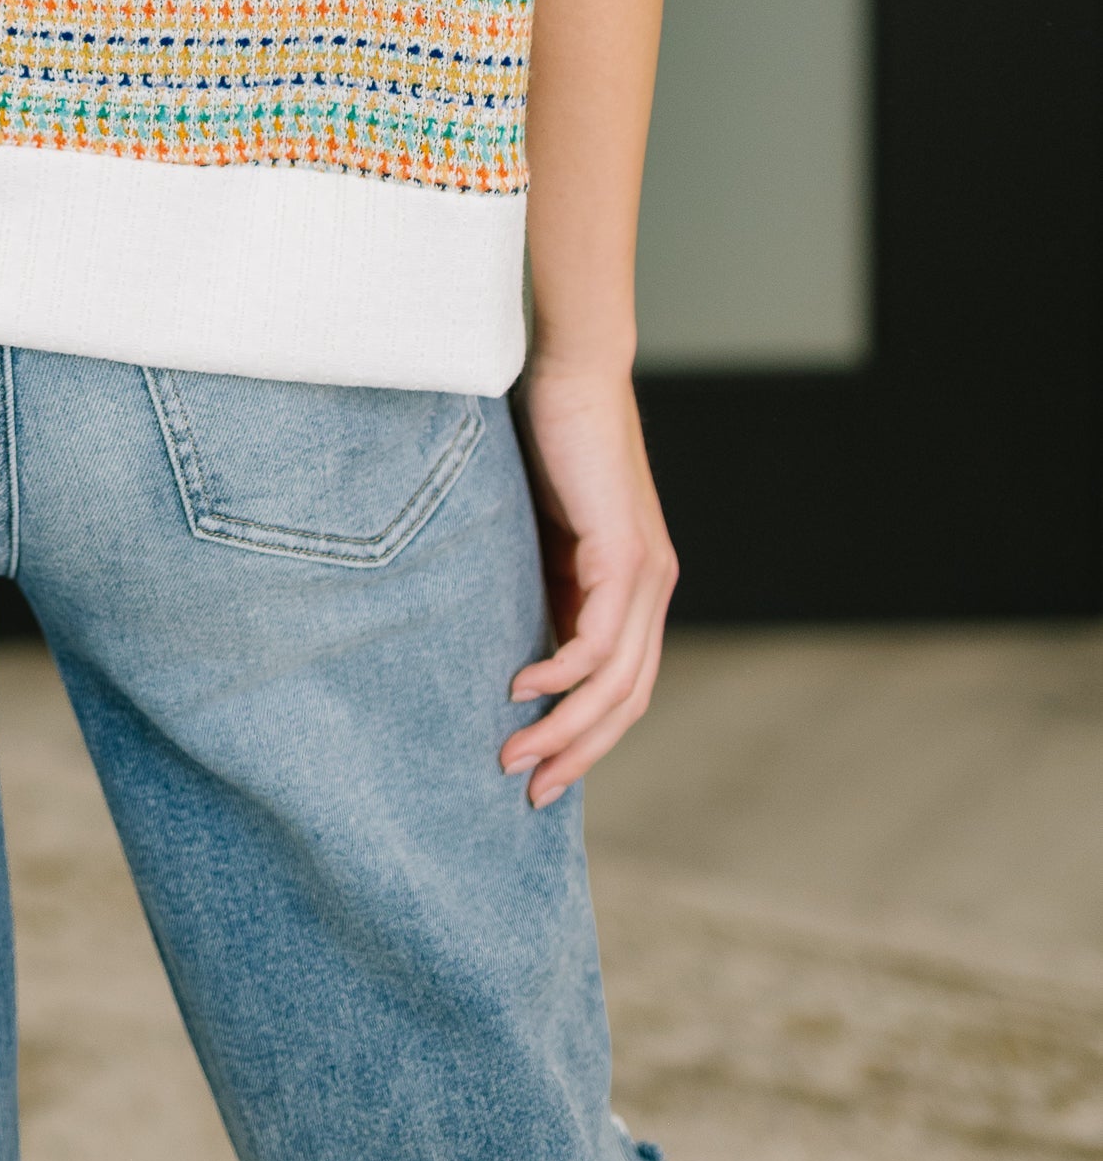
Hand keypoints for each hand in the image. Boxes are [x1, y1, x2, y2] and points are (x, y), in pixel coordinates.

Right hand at [502, 360, 676, 804]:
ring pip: (616, 683)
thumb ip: (540, 582)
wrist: (574, 370)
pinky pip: (599, 638)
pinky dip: (561, 673)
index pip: (621, 688)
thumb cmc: (549, 437)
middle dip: (577, 754)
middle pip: (626, 701)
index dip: (585, 738)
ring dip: (566, 729)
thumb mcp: (540, 530)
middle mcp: (652, 589)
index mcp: (634, 588)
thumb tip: (507, 642)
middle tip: (527, 790)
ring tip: (515, 756)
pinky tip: (523, 689)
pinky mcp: (625, 553)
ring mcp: (645, 574)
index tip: (538, 773)